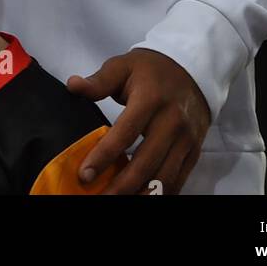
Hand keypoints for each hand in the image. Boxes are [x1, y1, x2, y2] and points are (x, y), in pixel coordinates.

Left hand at [67, 49, 210, 194]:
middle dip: (121, 186)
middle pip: (145, 162)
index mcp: (151, 98)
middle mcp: (172, 121)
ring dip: (140, 194)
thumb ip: (99, 81)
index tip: (84, 174)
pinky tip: (140, 197)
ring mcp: (186, 138)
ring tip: (116, 199)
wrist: (193, 69)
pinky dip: (159, 194)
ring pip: (164, 177)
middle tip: (99, 198)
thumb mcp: (123, 66)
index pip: (126, 132)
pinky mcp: (194, 151)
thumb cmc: (151, 70)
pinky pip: (178, 180)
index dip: (104, 155)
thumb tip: (72, 85)